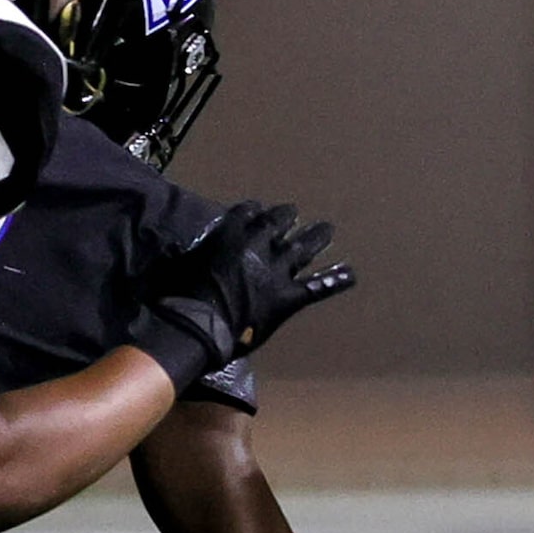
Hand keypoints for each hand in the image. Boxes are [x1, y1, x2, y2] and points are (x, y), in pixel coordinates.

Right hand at [129, 202, 349, 389]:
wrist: (200, 323)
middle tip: (294, 212)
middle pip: (278, 224)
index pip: (247, 214)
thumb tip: (197, 255)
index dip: (255, 212)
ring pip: (302, 248)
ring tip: (327, 229)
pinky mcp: (289, 297)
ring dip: (316, 236)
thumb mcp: (185, 263)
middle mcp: (258, 247)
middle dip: (286, 217)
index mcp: (231, 235)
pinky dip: (335, 280)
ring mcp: (276, 271)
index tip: (260, 210)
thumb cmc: (182, 295)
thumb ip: (199, 254)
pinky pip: (317, 286)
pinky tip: (351, 274)